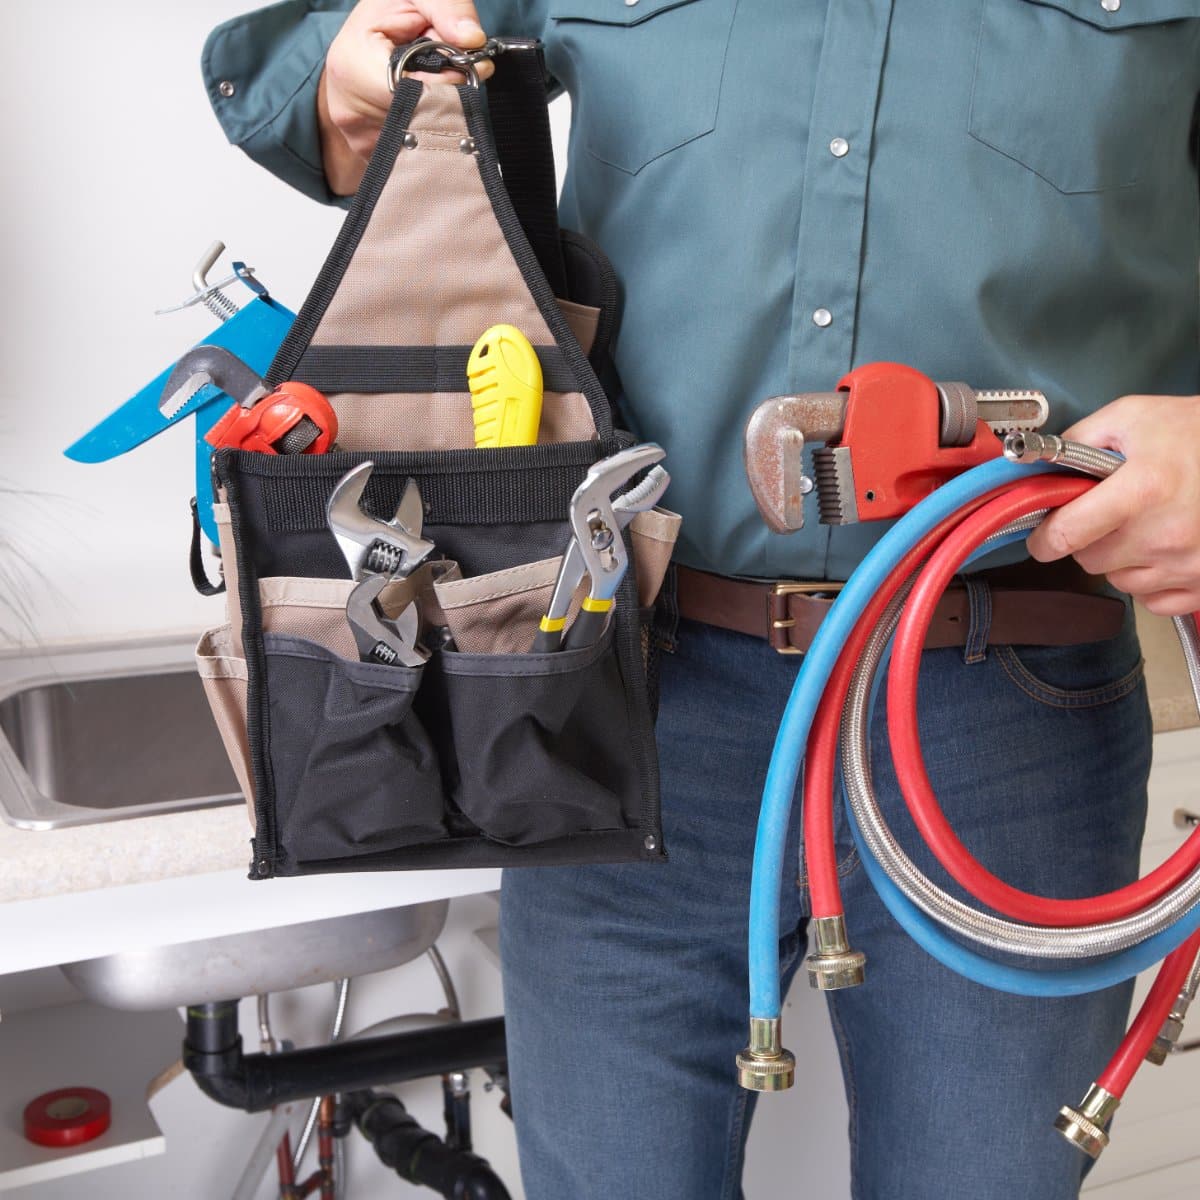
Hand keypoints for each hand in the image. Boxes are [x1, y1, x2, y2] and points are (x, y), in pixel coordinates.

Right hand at [318, 0, 490, 195]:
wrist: (357, 43)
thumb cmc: (385, 14)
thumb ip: (447, 8)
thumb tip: (474, 39)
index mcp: (353, 66)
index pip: (418, 94)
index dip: (450, 84)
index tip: (470, 69)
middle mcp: (349, 109)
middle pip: (421, 120)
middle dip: (448, 99)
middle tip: (458, 76)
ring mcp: (358, 137)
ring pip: (420, 139)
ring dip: (439, 116)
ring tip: (432, 88)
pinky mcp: (368, 153)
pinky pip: (411, 153)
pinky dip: (425, 133)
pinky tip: (422, 109)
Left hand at [1025, 393, 1199, 615]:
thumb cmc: (1198, 432)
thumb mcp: (1134, 416)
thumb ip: (1079, 440)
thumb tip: (1042, 466)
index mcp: (1141, 492)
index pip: (1066, 535)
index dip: (1044, 538)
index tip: (1042, 535)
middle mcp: (1163, 536)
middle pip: (1090, 561)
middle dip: (1088, 540)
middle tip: (1108, 517)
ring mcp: (1186, 565)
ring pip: (1120, 581)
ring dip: (1120, 561)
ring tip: (1143, 528)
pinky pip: (1154, 601)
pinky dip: (1150, 582)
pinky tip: (1162, 551)